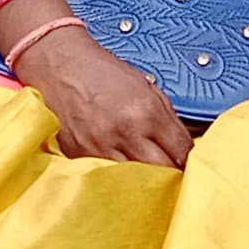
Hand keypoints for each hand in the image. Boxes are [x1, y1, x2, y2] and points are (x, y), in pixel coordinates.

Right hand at [19, 22, 192, 166]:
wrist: (59, 65)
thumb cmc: (102, 73)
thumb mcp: (145, 86)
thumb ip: (168, 119)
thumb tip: (185, 147)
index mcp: (146, 112)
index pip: (181, 151)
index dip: (189, 162)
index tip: (189, 166)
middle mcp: (125, 132)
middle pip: (161, 172)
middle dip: (170, 176)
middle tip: (172, 176)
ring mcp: (100, 147)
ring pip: (134, 182)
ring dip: (144, 182)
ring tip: (146, 179)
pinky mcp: (79, 156)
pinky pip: (106, 178)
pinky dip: (116, 180)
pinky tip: (120, 175)